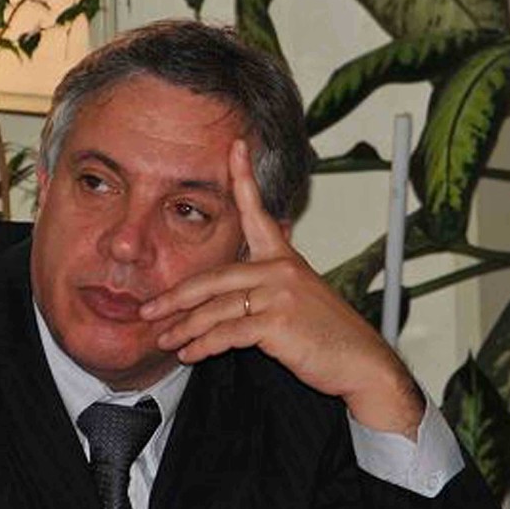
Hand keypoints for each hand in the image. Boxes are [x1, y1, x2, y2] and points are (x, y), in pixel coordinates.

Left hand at [139, 139, 422, 437]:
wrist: (361, 363)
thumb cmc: (327, 335)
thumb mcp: (299, 299)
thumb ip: (266, 288)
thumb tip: (225, 297)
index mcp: (284, 258)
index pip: (258, 213)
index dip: (244, 177)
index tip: (235, 145)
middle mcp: (281, 268)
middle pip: (213, 277)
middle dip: (175, 297)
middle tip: (148, 309)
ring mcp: (279, 293)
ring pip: (215, 308)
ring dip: (184, 328)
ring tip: (163, 340)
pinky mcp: (277, 321)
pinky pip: (227, 332)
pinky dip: (203, 345)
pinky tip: (189, 354)